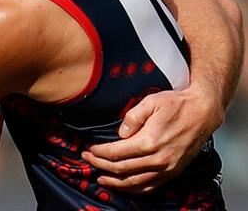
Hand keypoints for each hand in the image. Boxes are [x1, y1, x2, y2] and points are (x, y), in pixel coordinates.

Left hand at [82, 87, 222, 192]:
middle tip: (88, 159)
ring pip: (134, 182)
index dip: (99, 152)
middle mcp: (157, 159)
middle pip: (121, 169)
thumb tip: (119, 134)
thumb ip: (131, 118)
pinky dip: (134, 188)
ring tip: (100, 177)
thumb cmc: (176, 105)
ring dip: (114, 181)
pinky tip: (123, 185)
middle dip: (101, 165)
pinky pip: (150, 186)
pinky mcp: (173, 171)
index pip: (116, 153)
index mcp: (148, 142)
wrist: (202, 113)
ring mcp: (166, 168)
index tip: (89, 149)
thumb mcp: (150, 102)